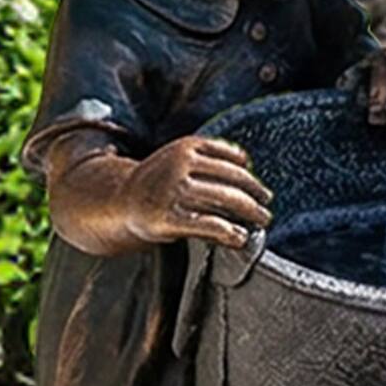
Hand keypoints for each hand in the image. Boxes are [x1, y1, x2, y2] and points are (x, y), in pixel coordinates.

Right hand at [51, 133, 271, 258]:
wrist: (118, 203)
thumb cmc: (157, 183)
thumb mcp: (178, 160)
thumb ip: (207, 160)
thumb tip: (248, 163)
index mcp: (185, 147)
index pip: (229, 157)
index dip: (249, 174)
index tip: (261, 188)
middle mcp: (180, 166)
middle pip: (232, 179)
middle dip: (254, 194)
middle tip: (267, 206)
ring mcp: (174, 191)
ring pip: (225, 199)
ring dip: (249, 212)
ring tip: (261, 221)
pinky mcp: (169, 218)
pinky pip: (208, 225)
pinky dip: (230, 232)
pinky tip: (240, 238)